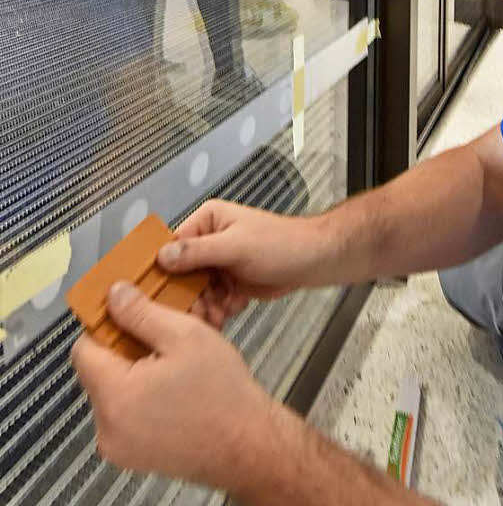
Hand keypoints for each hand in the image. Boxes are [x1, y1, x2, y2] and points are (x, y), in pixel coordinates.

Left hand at [71, 281, 281, 489]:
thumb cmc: (222, 394)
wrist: (248, 444)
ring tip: (173, 364)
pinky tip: (172, 387)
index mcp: (115, 396)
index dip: (105, 325)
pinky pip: (125, 414)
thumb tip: (115, 295)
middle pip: (99, 370)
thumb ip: (142, 313)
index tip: (127, 314)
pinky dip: (142, 396)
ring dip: (136, 372)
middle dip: (126, 348)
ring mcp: (119, 446)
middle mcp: (108, 427)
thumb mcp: (184, 336)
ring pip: (113, 391)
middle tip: (162, 338)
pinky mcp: (133, 455)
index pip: (83, 349)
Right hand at [158, 199, 316, 328]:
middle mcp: (209, 240)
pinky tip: (233, 307)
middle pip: (182, 273)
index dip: (164, 270)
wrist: (311, 261)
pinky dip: (221, 308)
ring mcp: (219, 262)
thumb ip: (198, 251)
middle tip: (198, 311)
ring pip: (197, 290)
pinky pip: (213, 299)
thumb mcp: (236, 246)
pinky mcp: (229, 281)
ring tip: (218, 314)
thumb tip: (163, 255)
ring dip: (206, 305)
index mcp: (208, 220)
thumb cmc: (281, 243)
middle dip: (190, 295)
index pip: (172, 245)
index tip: (159, 293)